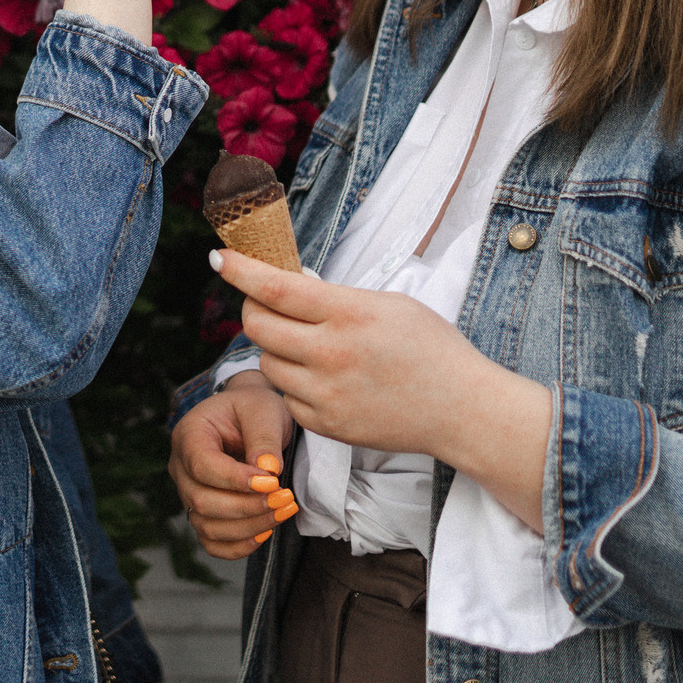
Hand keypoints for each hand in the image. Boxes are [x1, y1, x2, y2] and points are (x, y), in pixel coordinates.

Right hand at [169, 378, 300, 558]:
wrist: (249, 417)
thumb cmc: (254, 408)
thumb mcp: (264, 410)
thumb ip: (264, 437)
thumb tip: (266, 470)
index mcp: (189, 434)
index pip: (202, 466)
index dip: (235, 480)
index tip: (272, 481)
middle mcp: (181, 466)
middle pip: (201, 501)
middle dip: (247, 506)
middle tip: (285, 498)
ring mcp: (188, 493)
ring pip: (207, 526)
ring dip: (248, 527)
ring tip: (283, 511)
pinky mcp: (203, 513)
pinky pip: (212, 543)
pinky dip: (238, 546)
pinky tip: (265, 531)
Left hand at [209, 249, 553, 527]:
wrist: (463, 410)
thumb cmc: (431, 349)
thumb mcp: (388, 305)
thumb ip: (334, 296)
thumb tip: (286, 284)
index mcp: (349, 314)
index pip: (274, 288)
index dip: (240, 270)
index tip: (219, 257)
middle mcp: (331, 354)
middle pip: (257, 326)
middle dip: (253, 310)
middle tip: (266, 306)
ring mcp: (326, 394)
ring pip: (267, 363)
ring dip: (277, 350)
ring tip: (311, 348)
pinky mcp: (326, 425)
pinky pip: (287, 398)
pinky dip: (296, 385)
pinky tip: (327, 380)